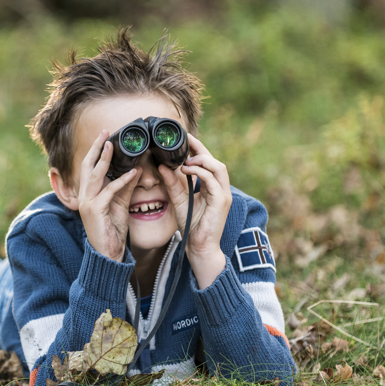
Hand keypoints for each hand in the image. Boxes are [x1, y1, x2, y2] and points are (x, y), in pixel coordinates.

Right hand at [77, 130, 141, 261]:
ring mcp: (87, 203)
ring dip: (104, 159)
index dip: (95, 151)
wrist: (107, 253)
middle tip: (104, 132)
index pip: (88, 166)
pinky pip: (109, 191)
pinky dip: (121, 180)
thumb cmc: (112, 230)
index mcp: (87, 193)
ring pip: (94, 175)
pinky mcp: (95, 210)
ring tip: (111, 145)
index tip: (104, 136)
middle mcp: (83, 196)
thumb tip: (137, 169)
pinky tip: (133, 173)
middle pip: (87, 165)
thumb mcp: (120, 204)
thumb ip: (126, 187)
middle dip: (95, 148)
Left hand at [158, 134, 231, 287]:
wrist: (200, 247)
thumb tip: (161, 166)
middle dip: (200, 148)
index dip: (197, 148)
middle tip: (184, 140)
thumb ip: (172, 183)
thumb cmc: (192, 225)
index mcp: (212, 187)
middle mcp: (220, 188)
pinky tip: (187, 169)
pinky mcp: (221, 201)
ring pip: (218, 167)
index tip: (184, 138)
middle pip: (215, 160)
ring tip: (185, 158)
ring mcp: (223, 194)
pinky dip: (200, 172)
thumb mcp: (178, 200)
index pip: (208, 162)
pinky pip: (212, 180)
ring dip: (201, 159)